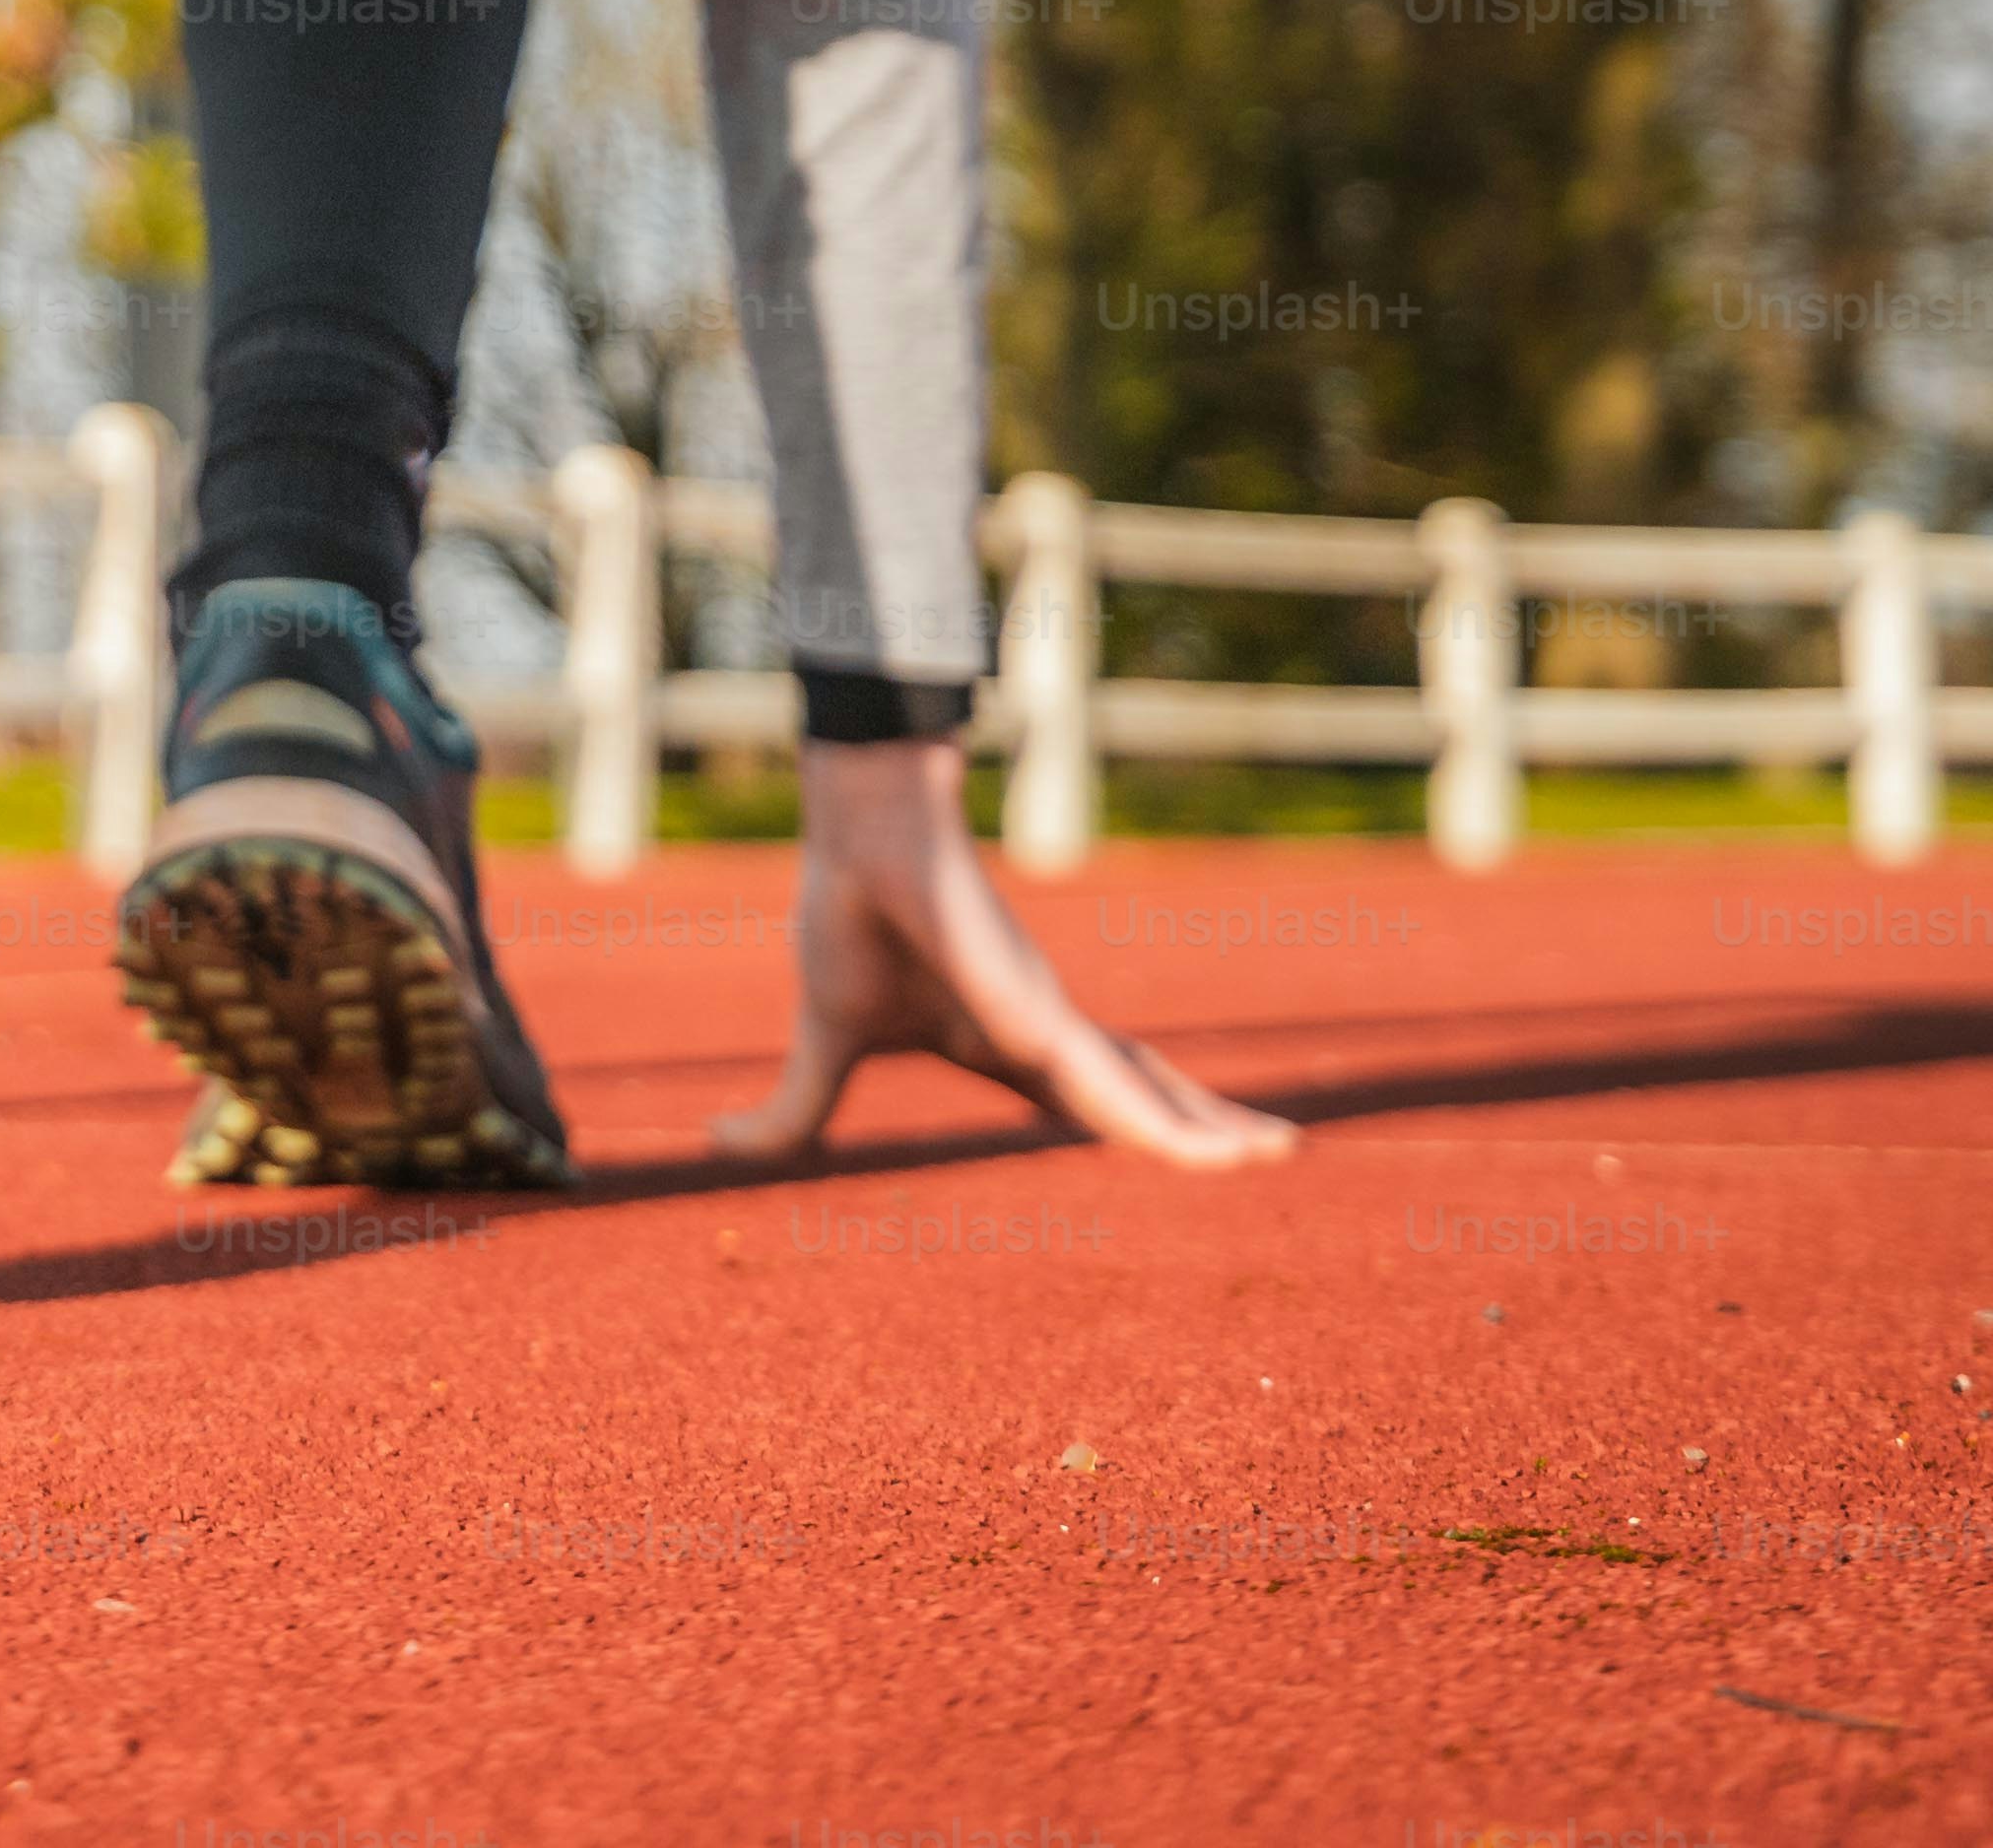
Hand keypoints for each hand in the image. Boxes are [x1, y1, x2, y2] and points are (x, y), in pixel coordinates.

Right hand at [708, 737, 1297, 1169]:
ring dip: (1205, 1131)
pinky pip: (1103, 1088)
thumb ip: (795, 1109)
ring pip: (1141, 1094)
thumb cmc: (851, 919)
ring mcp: (1045, 1021)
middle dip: (1204, 1123)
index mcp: (1003, 1041)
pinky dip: (1155, 1128)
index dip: (1139, 1123)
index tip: (1194, 1146)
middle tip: (1276, 1146)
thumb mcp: (826, 1041)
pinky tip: (1201, 1156)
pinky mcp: (1034, 1011)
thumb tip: (716, 1147)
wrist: (859, 836)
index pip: (1087, 1096)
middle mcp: (1042, 1031)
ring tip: (1272, 1153)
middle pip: (1141, 1088)